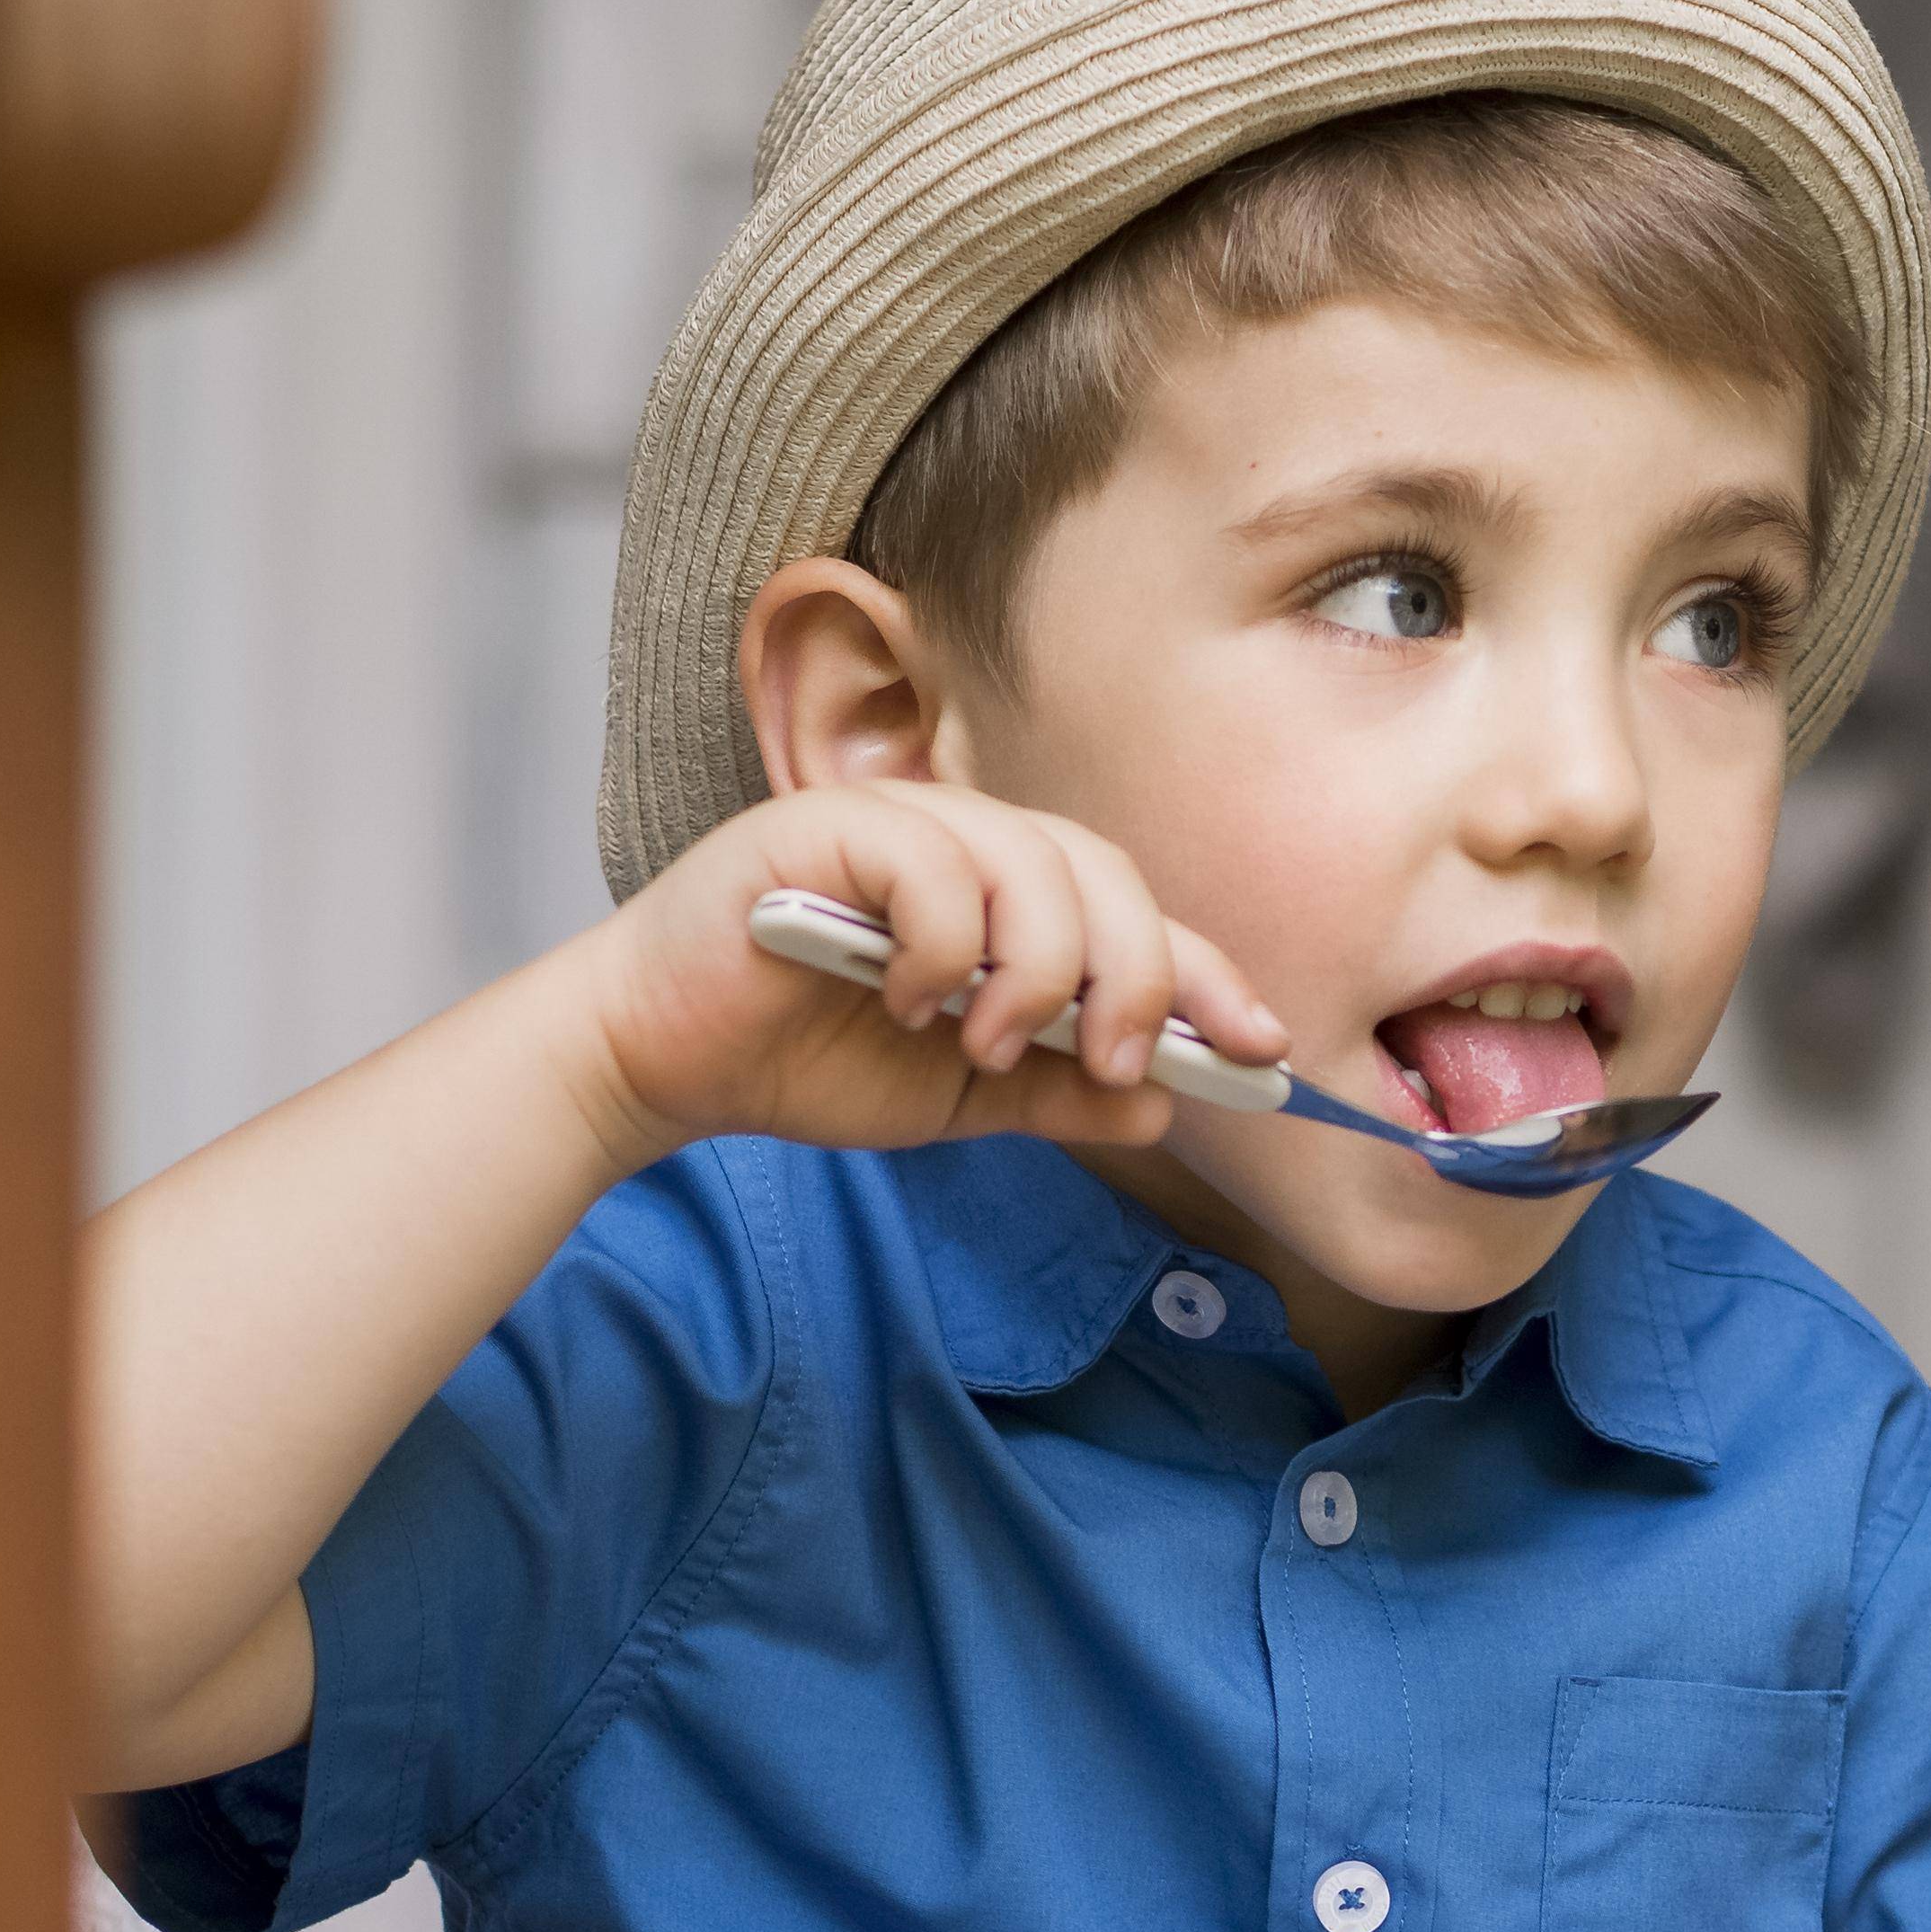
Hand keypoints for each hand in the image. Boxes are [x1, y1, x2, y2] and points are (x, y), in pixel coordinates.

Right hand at [545, 782, 1294, 1168]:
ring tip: (985, 1045)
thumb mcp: (961, 1098)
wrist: (666, 1063)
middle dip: (1135, 978)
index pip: (1136, 918)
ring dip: (1037, 971)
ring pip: (1030, 862)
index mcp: (1007, 899)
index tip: (1264, 1051)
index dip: (1209, 977)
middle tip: (1113, 1063)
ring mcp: (894, 825)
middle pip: (1103, 875)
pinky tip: (909, 1000)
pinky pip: (929, 864)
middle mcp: (963, 843)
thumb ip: (1058, 1094)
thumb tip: (1163, 1105)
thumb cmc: (805, 1060)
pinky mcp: (820, 826)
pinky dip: (941, 944)